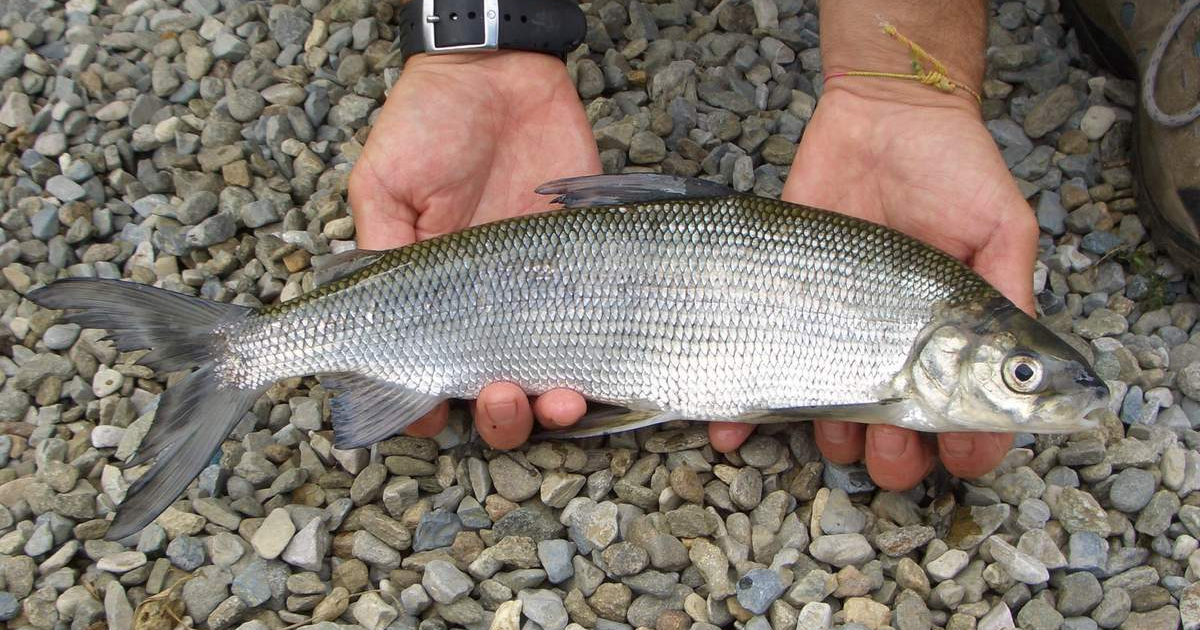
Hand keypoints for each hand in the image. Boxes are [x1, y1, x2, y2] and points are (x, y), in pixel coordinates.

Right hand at [348, 51, 599, 448]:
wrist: (502, 71)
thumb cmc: (430, 122)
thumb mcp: (385, 186)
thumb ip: (381, 255)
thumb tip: (365, 338)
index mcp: (435, 296)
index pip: (430, 372)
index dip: (427, 406)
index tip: (431, 415)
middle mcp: (490, 305)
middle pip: (495, 391)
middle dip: (498, 417)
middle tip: (498, 398)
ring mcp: (543, 291)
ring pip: (550, 378)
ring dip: (550, 409)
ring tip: (557, 401)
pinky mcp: (592, 267)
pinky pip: (601, 331)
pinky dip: (601, 370)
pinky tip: (594, 380)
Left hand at [709, 82, 1036, 489]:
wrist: (879, 115)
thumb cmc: (951, 167)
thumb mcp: (1000, 224)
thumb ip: (1007, 291)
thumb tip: (1023, 369)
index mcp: (952, 340)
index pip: (966, 415)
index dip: (970, 447)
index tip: (963, 457)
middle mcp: (892, 347)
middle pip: (898, 434)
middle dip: (898, 457)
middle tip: (894, 444)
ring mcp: (834, 335)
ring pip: (832, 419)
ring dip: (833, 442)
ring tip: (837, 435)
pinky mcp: (782, 312)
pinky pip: (761, 376)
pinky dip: (741, 415)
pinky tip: (732, 431)